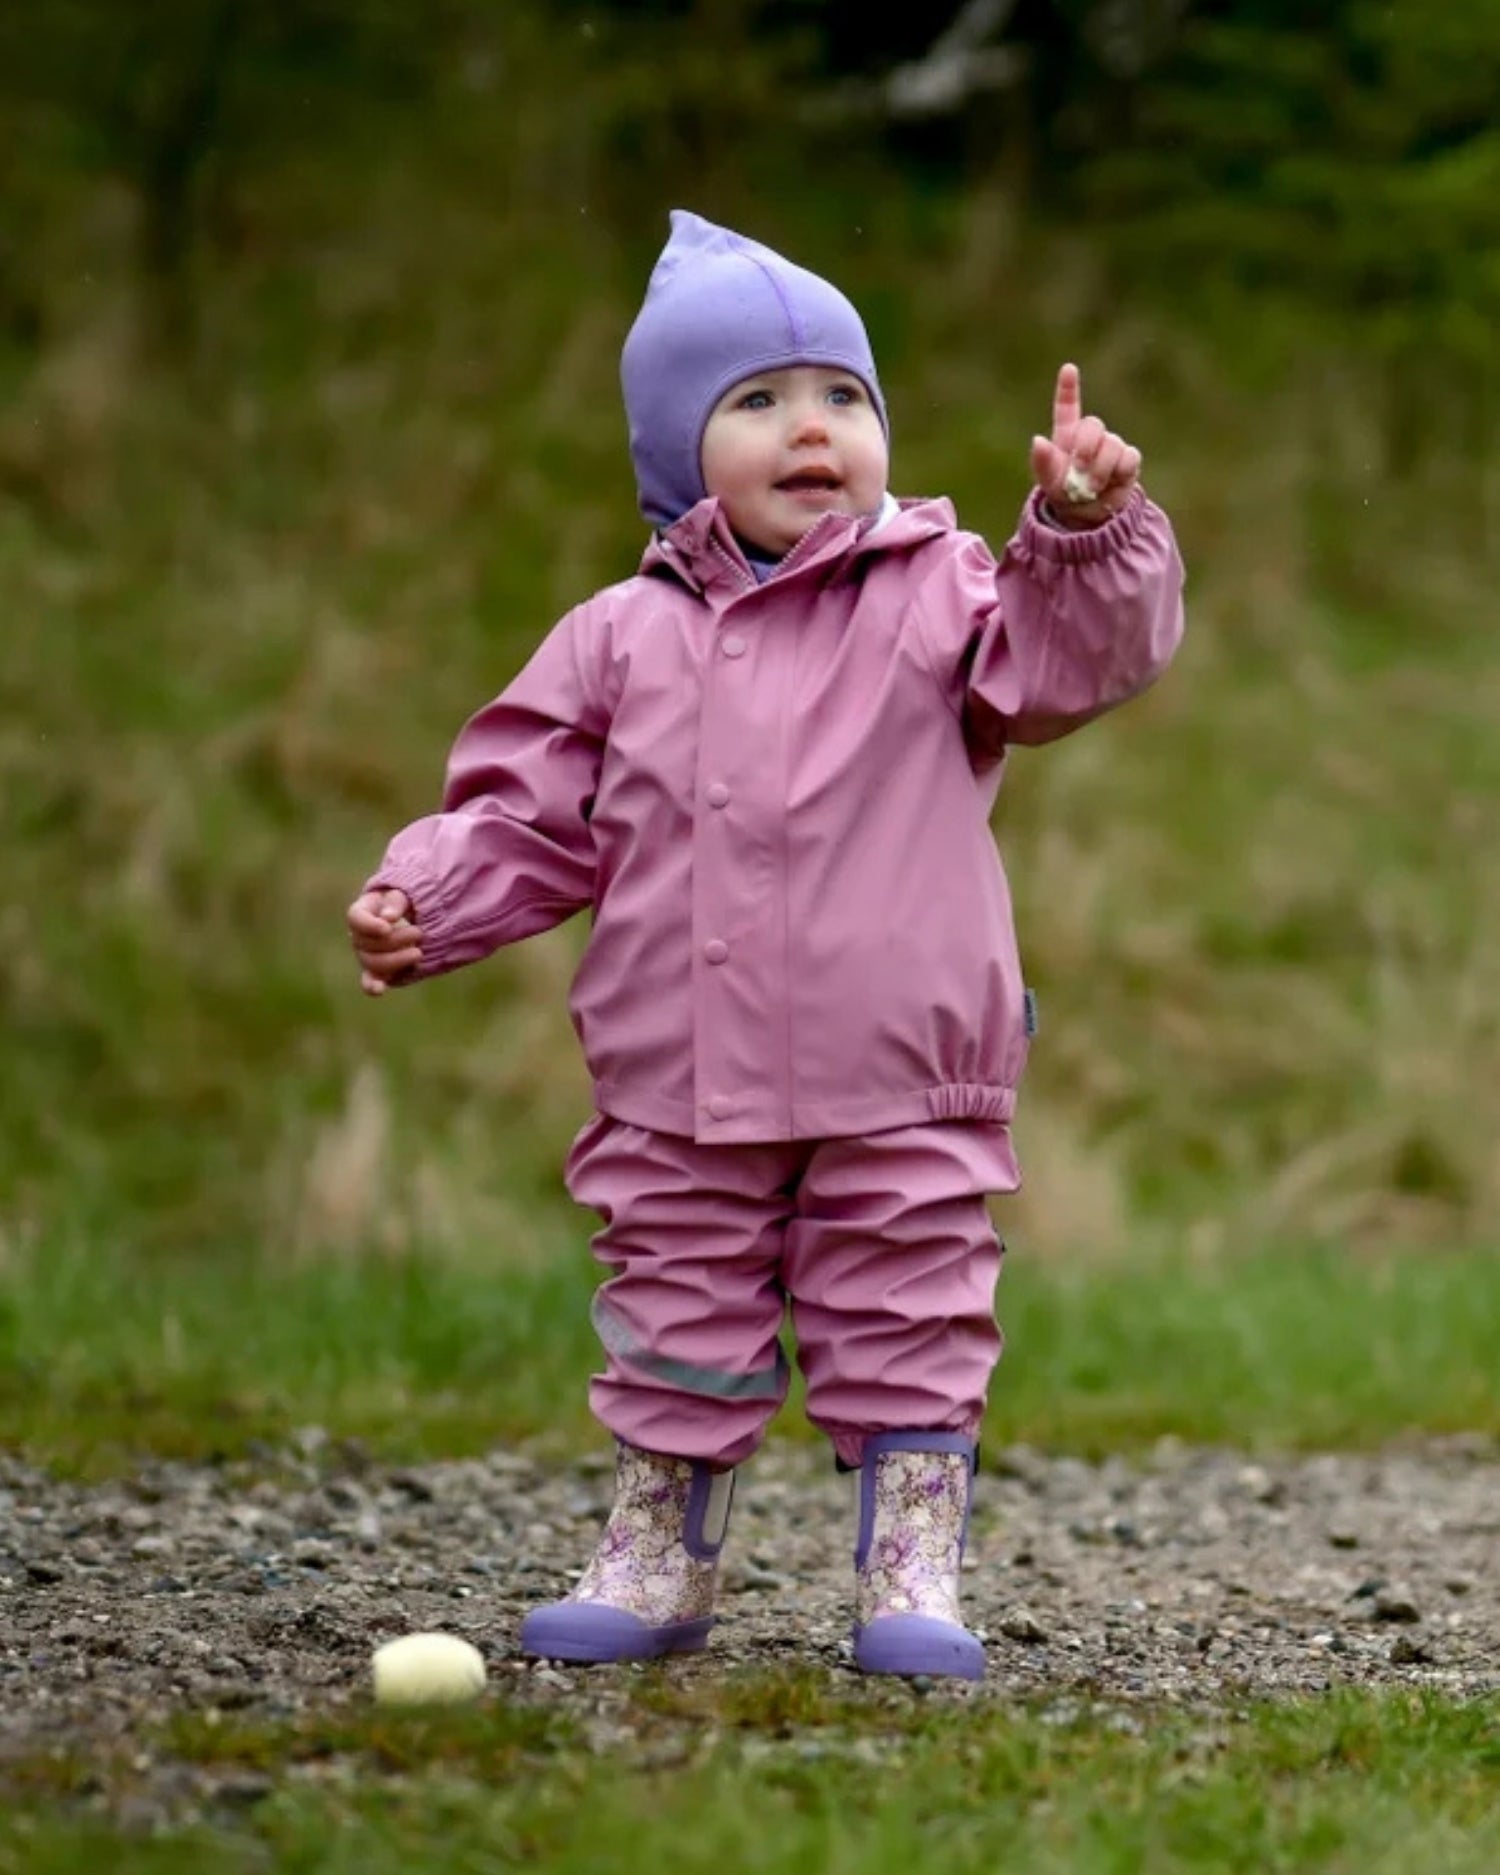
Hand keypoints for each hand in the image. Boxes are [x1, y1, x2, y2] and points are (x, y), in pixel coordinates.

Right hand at [347, 887, 422, 995]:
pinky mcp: (377, 971)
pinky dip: (372, 986)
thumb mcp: (401, 894)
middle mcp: (359, 936)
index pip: (355, 919)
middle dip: (395, 940)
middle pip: (367, 944)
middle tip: (419, 932)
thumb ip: (396, 902)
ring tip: (418, 952)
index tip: (387, 927)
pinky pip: (369, 981)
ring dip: (396, 960)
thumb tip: (389, 918)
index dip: (369, 925)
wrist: (409, 918)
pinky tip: (379, 990)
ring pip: (372, 963)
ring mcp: (366, 955)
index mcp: (361, 913)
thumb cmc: (402, 903)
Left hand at [1029, 363, 1141, 529]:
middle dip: (1085, 449)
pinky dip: (1118, 473)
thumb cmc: (1064, 493)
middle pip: (1093, 425)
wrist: (1088, 516)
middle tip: (1078, 473)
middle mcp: (1090, 436)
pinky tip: (1111, 484)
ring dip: (1099, 470)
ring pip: (1112, 444)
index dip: (1068, 387)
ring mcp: (1111, 446)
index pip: (1067, 407)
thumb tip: (1037, 440)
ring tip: (1090, 489)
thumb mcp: (1048, 481)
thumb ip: (1042, 461)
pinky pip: (1129, 458)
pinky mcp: (1129, 460)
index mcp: (1067, 435)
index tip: (1068, 369)